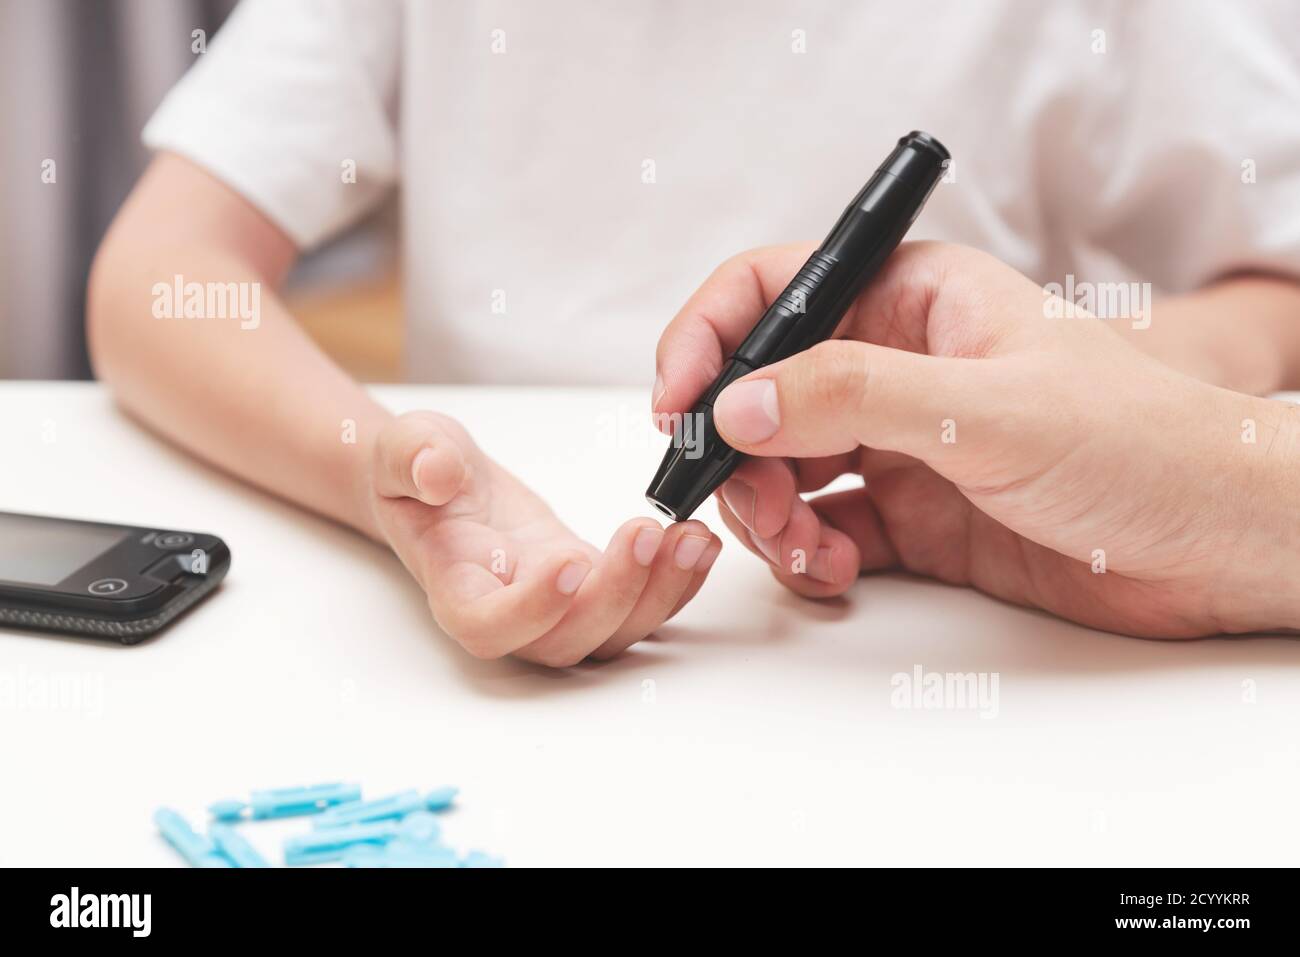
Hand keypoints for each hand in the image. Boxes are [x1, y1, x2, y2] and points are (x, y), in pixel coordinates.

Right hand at [365, 412, 720, 664]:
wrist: (448, 484)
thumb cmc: (422, 472)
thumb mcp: (406, 448)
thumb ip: (414, 458)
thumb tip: (436, 473)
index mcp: (457, 589)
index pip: (488, 627)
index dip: (531, 609)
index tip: (566, 560)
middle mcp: (512, 616)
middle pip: (567, 641)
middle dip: (616, 595)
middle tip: (647, 534)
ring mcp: (560, 609)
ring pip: (615, 634)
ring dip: (660, 594)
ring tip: (689, 538)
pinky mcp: (596, 590)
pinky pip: (643, 606)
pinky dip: (678, 582)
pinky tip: (700, 541)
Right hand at [654, 241, 1299, 636]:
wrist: (1217, 543)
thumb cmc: (1139, 443)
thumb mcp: (986, 408)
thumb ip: (854, 397)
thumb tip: (739, 402)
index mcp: (914, 298)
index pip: (775, 289)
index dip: (709, 338)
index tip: (676, 404)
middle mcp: (896, 364)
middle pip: (763, 392)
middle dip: (737, 451)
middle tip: (747, 504)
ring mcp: (902, 443)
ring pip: (784, 468)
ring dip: (768, 513)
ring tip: (802, 551)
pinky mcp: (914, 516)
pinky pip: (823, 529)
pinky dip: (807, 554)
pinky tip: (831, 571)